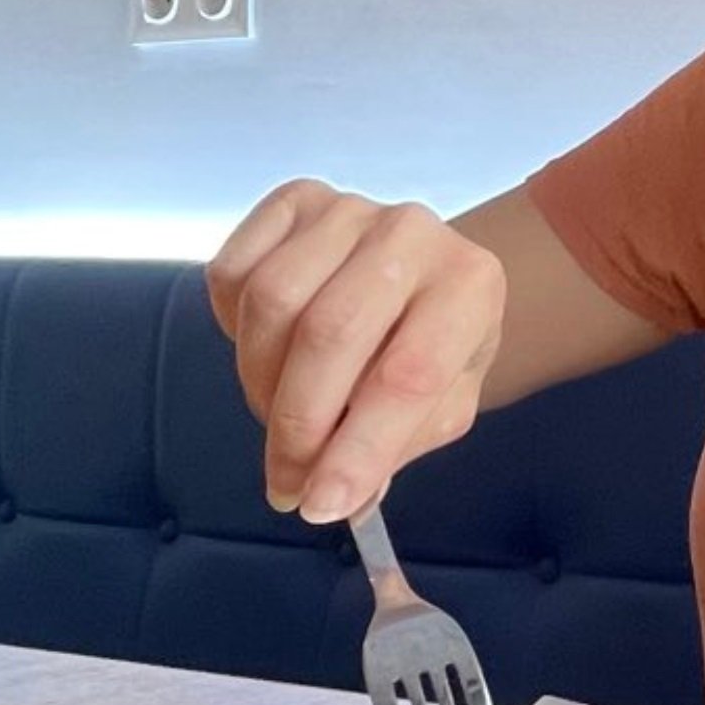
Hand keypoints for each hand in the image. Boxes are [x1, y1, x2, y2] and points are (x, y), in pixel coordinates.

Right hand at [204, 179, 505, 522]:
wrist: (424, 274)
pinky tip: (267, 352)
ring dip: (260, 383)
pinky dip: (233, 330)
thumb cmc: (436, 348)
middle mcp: (413, 232)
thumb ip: (394, 447)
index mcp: (471, 285)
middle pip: (328, 333)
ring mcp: (349, 208)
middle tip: (287, 484)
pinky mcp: (292, 200)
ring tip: (279, 420)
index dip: (359, 448)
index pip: (407, 375)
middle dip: (297, 426)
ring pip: (270, 302)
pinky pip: (232, 274)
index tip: (322, 505)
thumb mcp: (441, 406)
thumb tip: (334, 497)